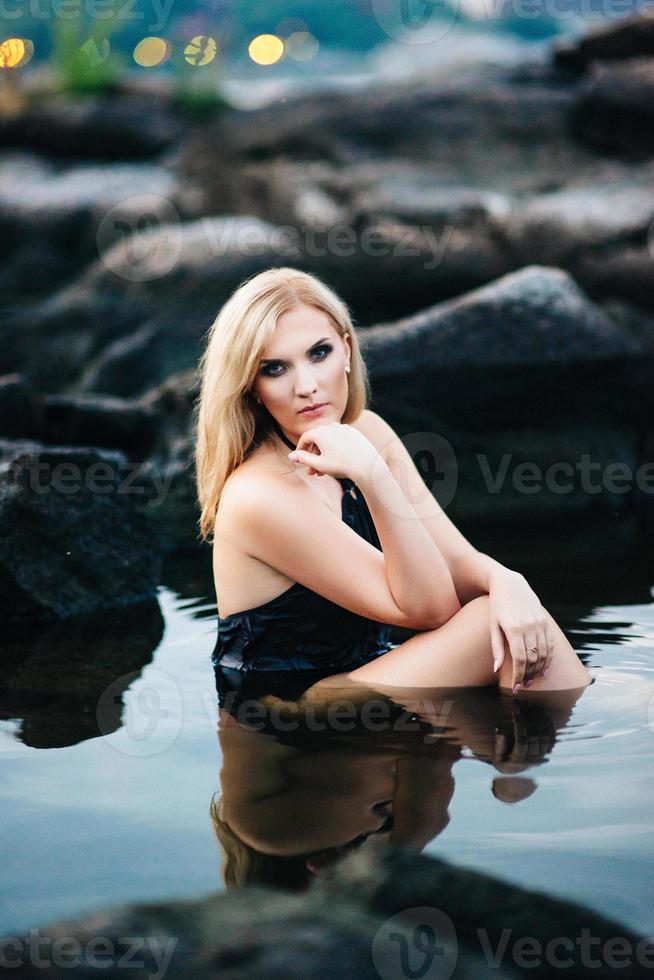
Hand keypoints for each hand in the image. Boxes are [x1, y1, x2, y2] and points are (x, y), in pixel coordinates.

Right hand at [288, 422, 379, 482]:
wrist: (366, 465)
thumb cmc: (341, 465)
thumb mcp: (318, 464)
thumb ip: (303, 459)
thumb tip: (291, 456)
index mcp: (320, 432)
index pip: (305, 439)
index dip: (300, 450)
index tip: (299, 460)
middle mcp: (330, 426)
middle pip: (317, 440)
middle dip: (313, 456)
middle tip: (312, 472)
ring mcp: (343, 428)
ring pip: (328, 441)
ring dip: (323, 454)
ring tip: (324, 471)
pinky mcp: (353, 432)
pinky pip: (339, 439)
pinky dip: (335, 449)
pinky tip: (337, 462)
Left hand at [488, 571, 553, 689]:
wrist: (510, 584)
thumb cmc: (497, 606)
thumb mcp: (493, 625)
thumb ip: (496, 648)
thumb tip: (496, 670)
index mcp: (514, 629)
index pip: (519, 659)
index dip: (518, 675)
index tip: (515, 687)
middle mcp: (529, 626)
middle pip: (533, 658)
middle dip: (528, 675)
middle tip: (523, 685)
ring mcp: (539, 624)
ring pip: (544, 653)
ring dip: (539, 669)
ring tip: (533, 680)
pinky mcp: (545, 622)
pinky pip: (550, 644)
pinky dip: (549, 659)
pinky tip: (545, 669)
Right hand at [491, 701, 555, 772]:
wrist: (513, 770)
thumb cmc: (502, 759)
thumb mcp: (496, 755)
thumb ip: (499, 745)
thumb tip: (500, 731)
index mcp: (518, 760)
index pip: (521, 740)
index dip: (519, 724)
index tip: (515, 709)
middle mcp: (532, 760)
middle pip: (534, 736)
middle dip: (529, 717)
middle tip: (523, 703)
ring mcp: (541, 757)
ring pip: (544, 737)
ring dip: (539, 720)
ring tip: (533, 706)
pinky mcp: (547, 753)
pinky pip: (552, 739)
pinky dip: (549, 726)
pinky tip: (544, 715)